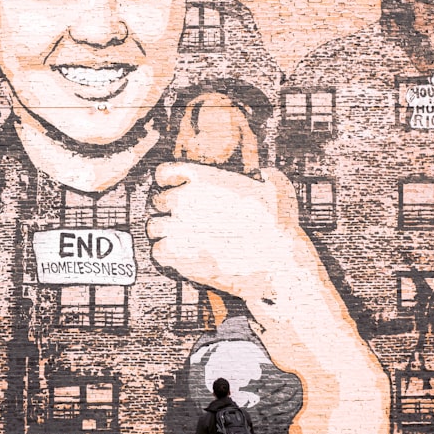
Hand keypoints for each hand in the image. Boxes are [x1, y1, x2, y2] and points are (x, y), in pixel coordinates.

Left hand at [147, 162, 304, 302]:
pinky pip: (157, 252)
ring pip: (154, 227)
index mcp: (203, 178)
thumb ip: (267, 176)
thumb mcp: (279, 188)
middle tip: (183, 222)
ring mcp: (178, 226)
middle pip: (158, 202)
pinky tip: (181, 257)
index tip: (174, 191)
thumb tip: (264, 174)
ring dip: (164, 233)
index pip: (165, 173)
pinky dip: (166, 256)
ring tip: (180, 241)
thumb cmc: (278, 226)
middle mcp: (185, 199)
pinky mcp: (176, 254)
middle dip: (168, 211)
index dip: (169, 183)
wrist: (274, 260)